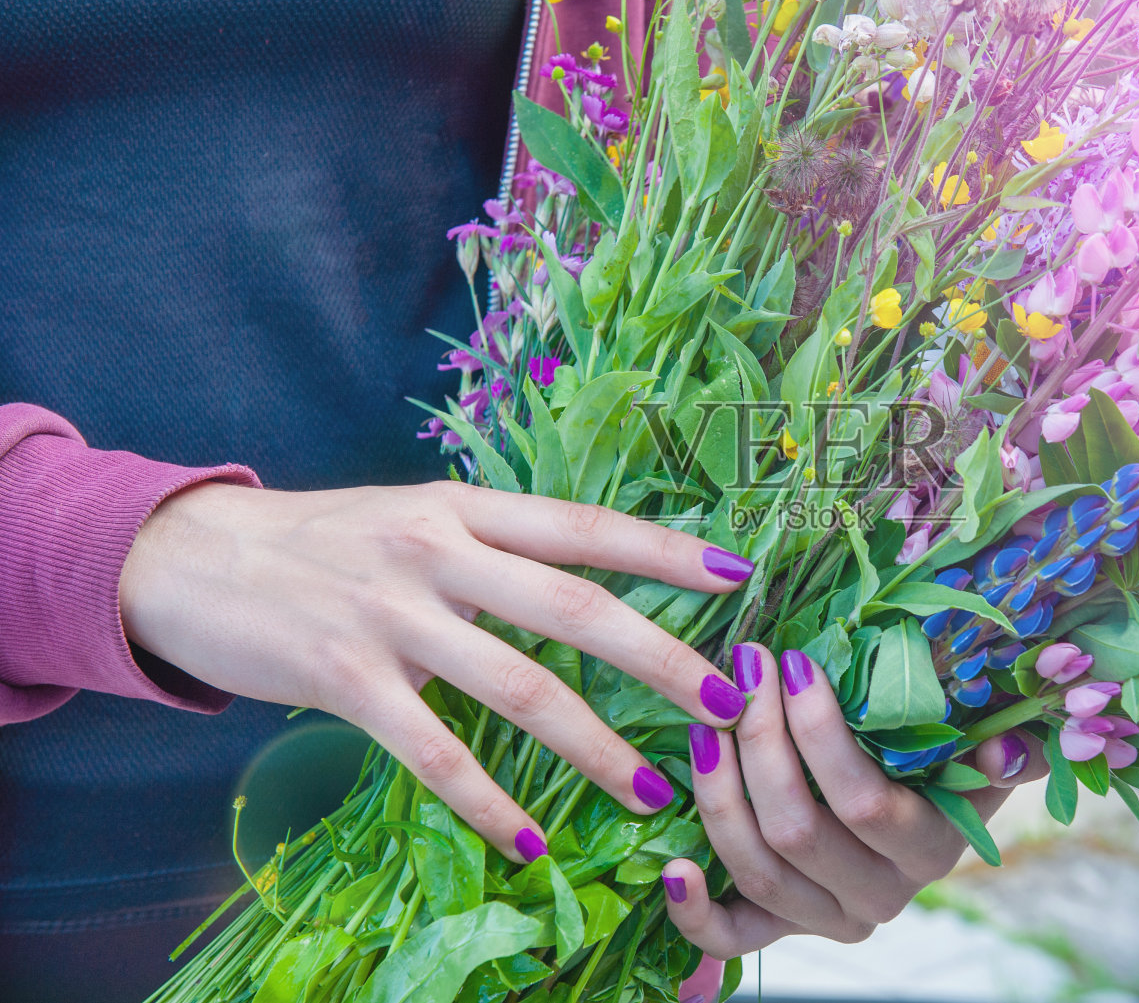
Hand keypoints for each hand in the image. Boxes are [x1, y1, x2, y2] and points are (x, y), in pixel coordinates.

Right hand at [120, 480, 754, 862]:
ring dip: (593, 746)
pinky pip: (436, 752)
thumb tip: (583, 582)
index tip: (738, 573)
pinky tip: (530, 842)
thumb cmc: (320, 541)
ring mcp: (392, 616)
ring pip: (519, 686)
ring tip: (650, 789)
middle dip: (660, 656)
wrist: (187, 555)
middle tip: (726, 701)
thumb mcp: (411, 519)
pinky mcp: (346, 679)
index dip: (665, 549)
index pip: (584, 525)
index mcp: (463, 508)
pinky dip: (489, 802)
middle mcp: (438, 553)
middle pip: (574, 606)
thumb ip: (489, 546)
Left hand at [660, 643, 1046, 958]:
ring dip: (719, 792)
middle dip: (760, 741)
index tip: (792, 663)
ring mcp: (824, 918)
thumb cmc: (945, 761)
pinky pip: (731, 938)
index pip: (862, 801)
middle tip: (744, 671)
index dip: (819, 733)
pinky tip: (671, 866)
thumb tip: (1005, 747)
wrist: (919, 813)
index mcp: (928, 850)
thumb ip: (1005, 749)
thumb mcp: (982, 749)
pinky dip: (693, 910)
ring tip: (704, 723)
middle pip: (797, 830)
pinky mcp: (779, 929)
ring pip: (756, 869)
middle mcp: (877, 897)